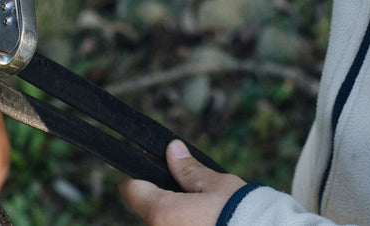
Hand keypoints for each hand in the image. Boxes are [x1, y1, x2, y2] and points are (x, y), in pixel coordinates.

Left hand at [120, 140, 246, 225]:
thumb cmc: (239, 212)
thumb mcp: (214, 184)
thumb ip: (188, 169)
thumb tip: (172, 150)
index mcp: (162, 212)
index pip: (130, 189)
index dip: (138, 173)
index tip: (152, 164)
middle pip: (149, 207)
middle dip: (164, 194)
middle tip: (189, 186)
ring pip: (164, 221)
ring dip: (176, 212)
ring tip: (204, 207)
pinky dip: (186, 223)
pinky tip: (206, 220)